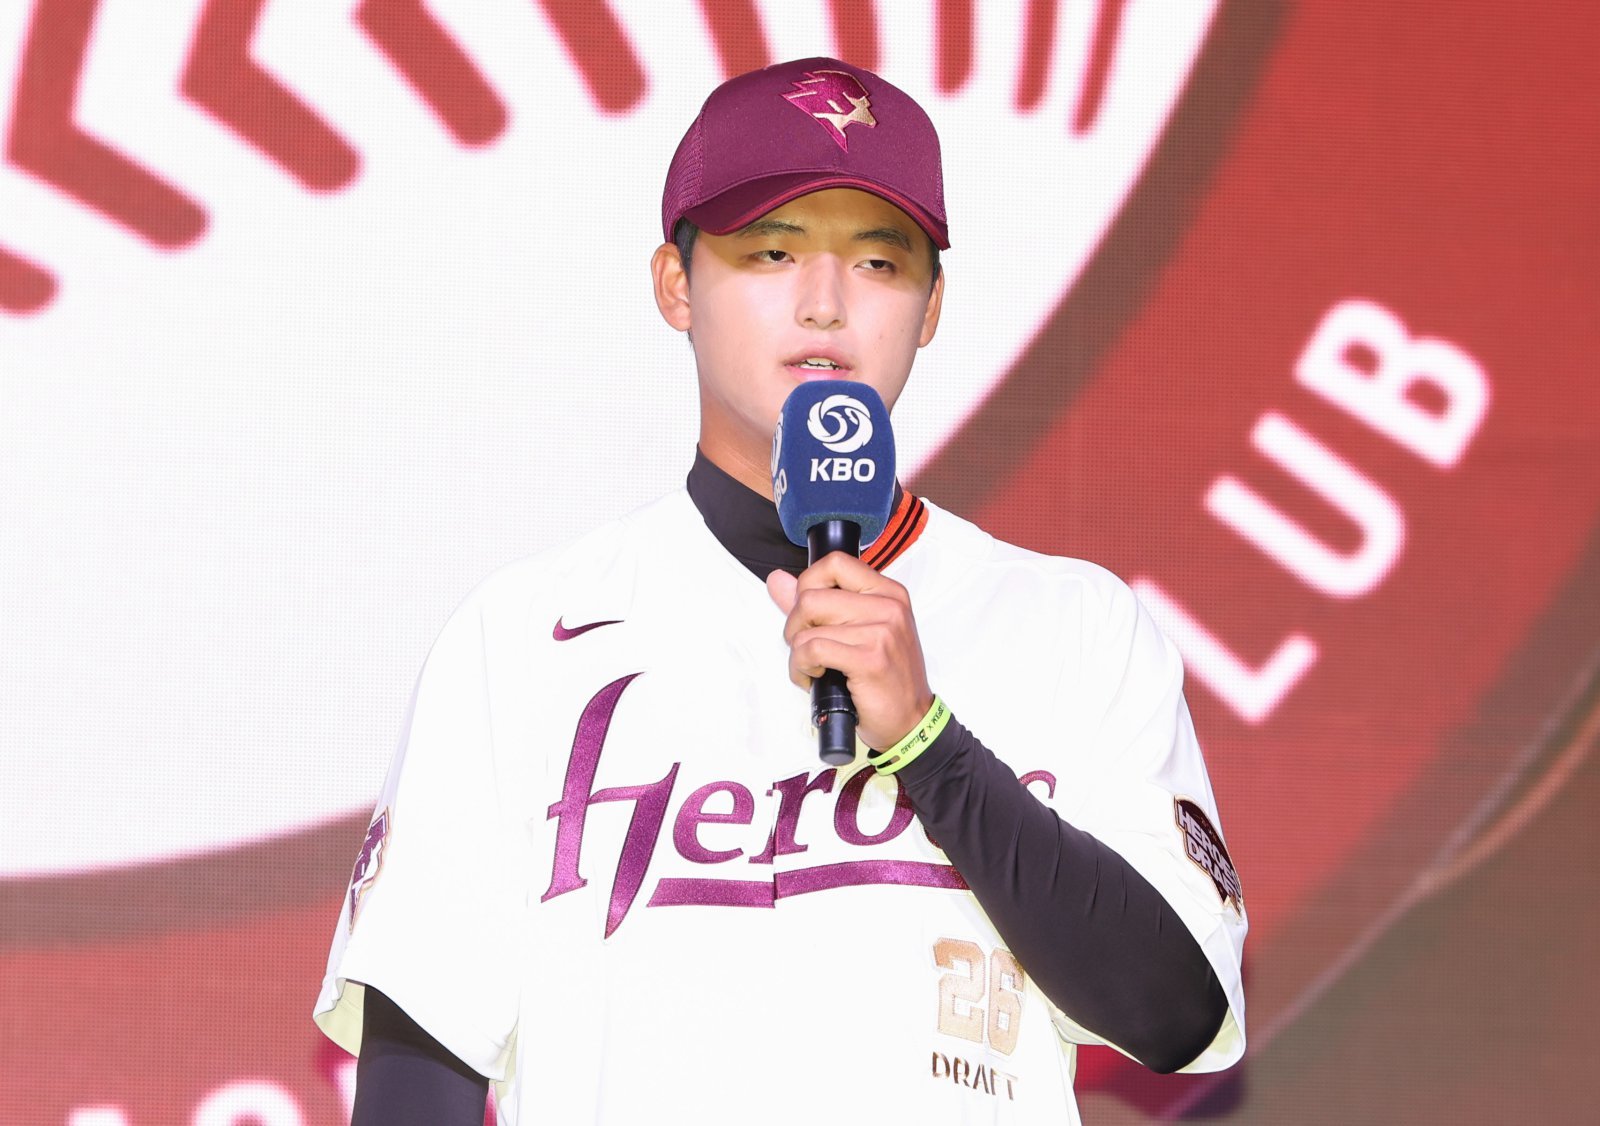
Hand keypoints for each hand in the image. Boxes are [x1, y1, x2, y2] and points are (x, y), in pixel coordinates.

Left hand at [766, 552, 933, 750]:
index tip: (807, 611)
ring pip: (807, 628)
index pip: (834, 563)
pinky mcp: (869, 659)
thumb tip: (778, 580)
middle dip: (794, 625)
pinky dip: (801, 668)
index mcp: (888, 592)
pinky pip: (812, 650)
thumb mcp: (859, 632)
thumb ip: (818, 603)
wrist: (911, 721)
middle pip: (811, 596)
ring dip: (797, 654)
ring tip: (812, 667)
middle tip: (805, 646)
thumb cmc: (886, 679)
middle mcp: (888, 606)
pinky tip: (814, 678)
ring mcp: (881, 631)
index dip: (807, 584)